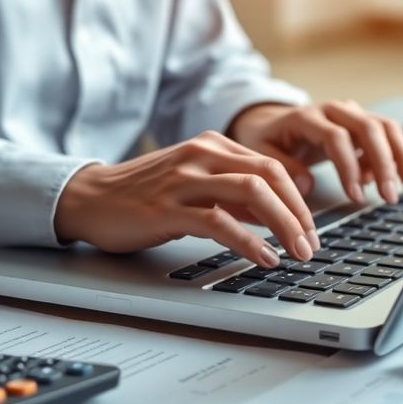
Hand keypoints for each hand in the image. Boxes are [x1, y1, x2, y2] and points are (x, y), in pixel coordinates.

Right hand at [53, 131, 320, 266]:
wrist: (90, 198)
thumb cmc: (144, 194)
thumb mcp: (196, 184)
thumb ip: (234, 195)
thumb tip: (277, 215)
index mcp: (213, 145)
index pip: (273, 166)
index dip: (300, 199)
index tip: (310, 229)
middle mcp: (202, 155)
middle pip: (271, 176)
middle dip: (300, 213)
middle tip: (312, 244)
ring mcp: (185, 180)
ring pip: (252, 193)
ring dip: (284, 225)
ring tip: (297, 252)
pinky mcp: (168, 209)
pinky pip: (220, 222)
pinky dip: (250, 242)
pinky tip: (264, 257)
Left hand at [229, 101, 402, 204]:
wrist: (271, 121)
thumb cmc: (267, 140)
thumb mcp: (263, 154)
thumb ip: (284, 168)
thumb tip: (307, 185)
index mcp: (307, 117)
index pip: (336, 137)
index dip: (348, 168)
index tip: (355, 197)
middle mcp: (334, 110)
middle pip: (369, 128)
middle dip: (384, 164)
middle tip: (390, 196)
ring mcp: (352, 113)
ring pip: (386, 128)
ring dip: (402, 158)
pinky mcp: (362, 123)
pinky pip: (388, 135)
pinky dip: (398, 156)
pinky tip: (396, 182)